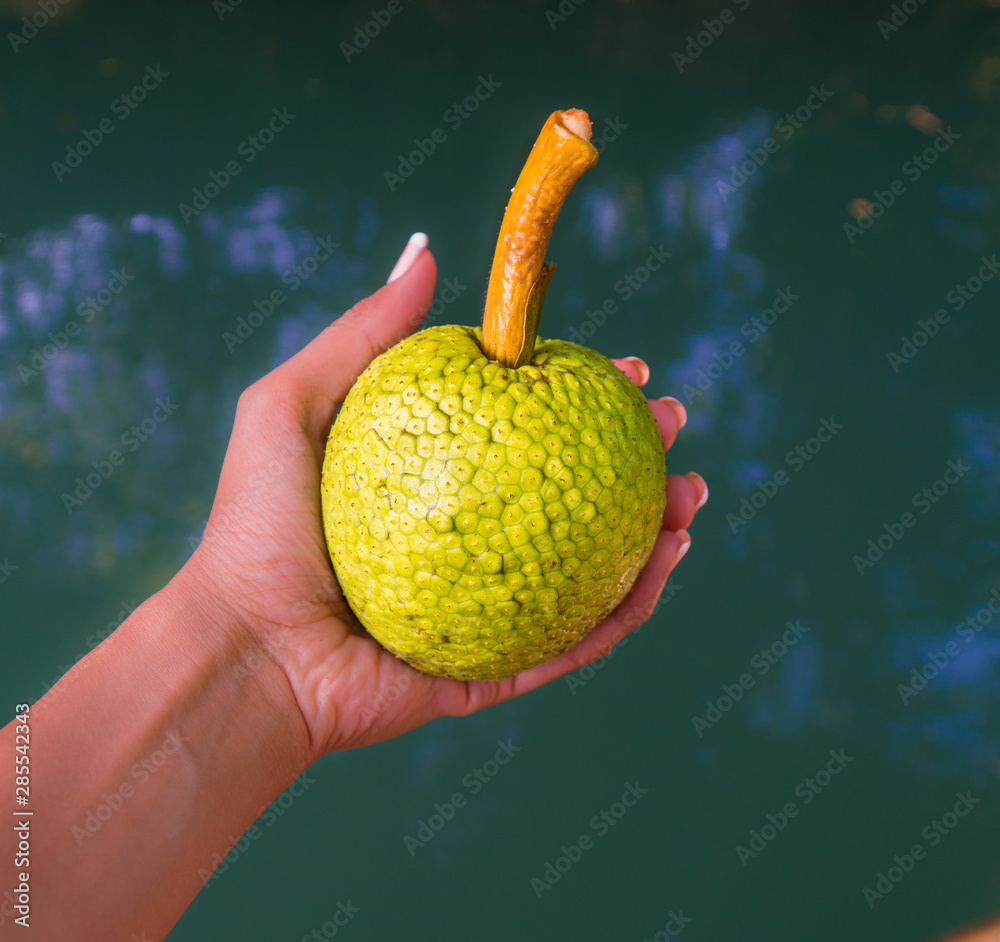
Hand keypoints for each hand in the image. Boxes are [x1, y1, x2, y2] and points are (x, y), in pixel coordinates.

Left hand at [182, 239, 706, 760]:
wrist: (245, 651)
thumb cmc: (256, 526)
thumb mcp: (294, 404)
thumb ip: (364, 333)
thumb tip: (426, 249)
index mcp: (438, 486)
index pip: (526, 433)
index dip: (579, 398)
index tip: (623, 368)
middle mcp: (471, 543)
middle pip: (573, 495)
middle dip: (635, 459)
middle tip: (669, 425)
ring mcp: (491, 609)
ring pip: (594, 569)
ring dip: (657, 532)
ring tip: (690, 494)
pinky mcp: (497, 670)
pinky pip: (577, 642)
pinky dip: (629, 607)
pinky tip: (666, 561)